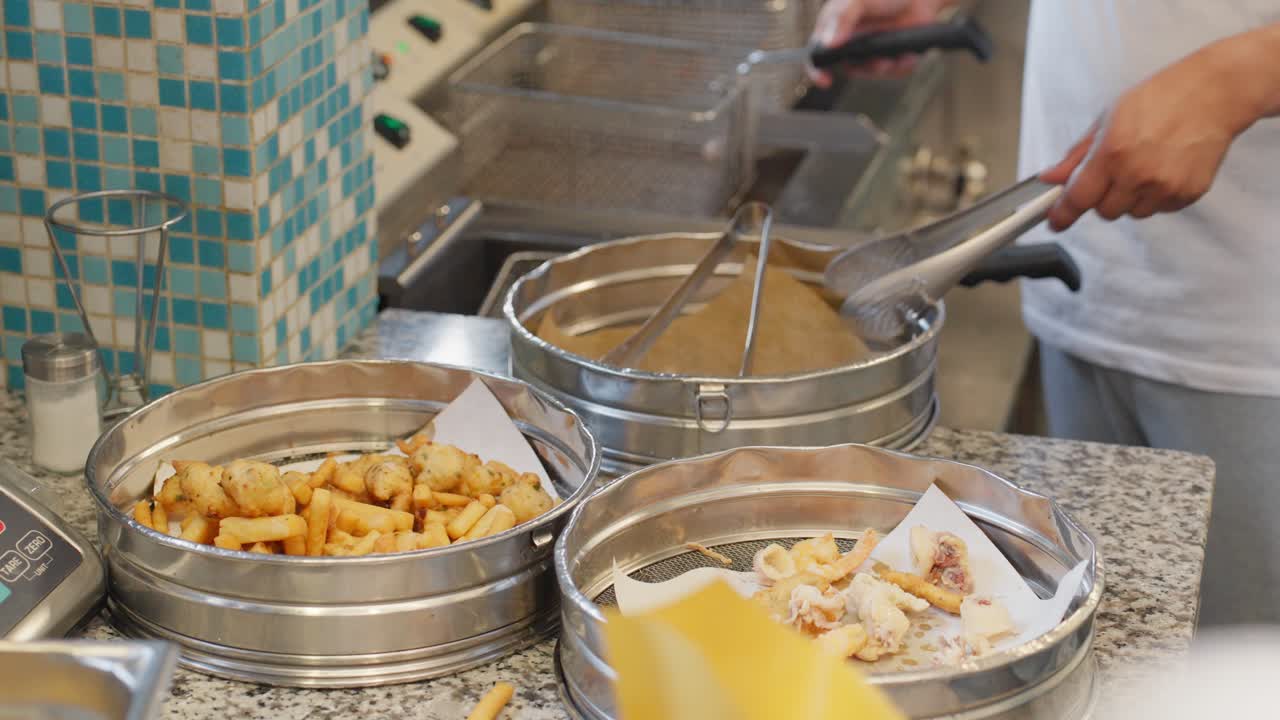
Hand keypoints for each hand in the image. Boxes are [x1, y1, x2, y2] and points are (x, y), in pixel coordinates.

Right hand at [808, 0, 942, 87]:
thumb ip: (842, 18)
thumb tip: (828, 44)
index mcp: (835, 29)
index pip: (818, 54)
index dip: (817, 70)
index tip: (826, 81)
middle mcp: (852, 43)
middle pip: (849, 68)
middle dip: (865, 69)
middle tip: (880, 62)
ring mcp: (873, 51)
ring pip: (873, 72)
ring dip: (885, 68)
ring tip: (897, 57)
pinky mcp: (894, 56)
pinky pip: (895, 71)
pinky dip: (903, 65)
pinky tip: (909, 55)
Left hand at [1040, 46, 1256, 230]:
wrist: (1214, 94)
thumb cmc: (1161, 99)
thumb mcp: (1108, 119)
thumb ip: (1077, 155)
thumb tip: (1051, 178)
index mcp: (1112, 153)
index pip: (1078, 198)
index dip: (1063, 214)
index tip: (1055, 222)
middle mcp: (1137, 175)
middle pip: (1104, 211)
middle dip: (1103, 197)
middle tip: (1115, 172)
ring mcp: (1165, 187)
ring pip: (1132, 213)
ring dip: (1130, 198)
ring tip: (1145, 165)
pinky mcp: (1187, 194)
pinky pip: (1160, 209)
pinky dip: (1156, 196)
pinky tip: (1165, 168)